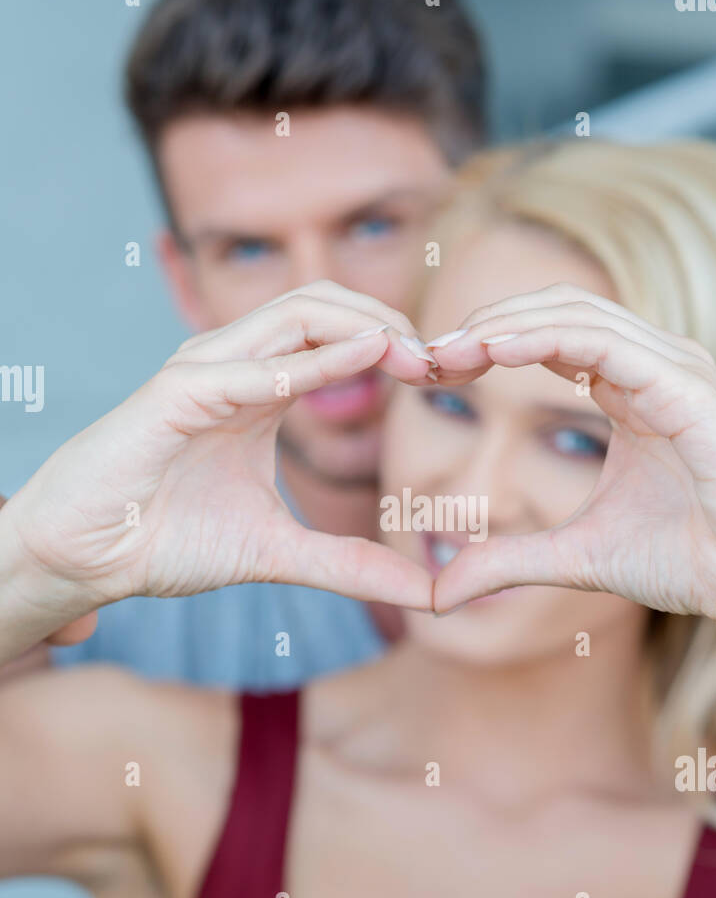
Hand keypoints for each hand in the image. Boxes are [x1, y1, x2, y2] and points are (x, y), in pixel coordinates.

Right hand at [0, 283, 434, 648]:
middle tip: (441, 362)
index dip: (395, 344)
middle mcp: (234, 362)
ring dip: (359, 328)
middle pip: (323, 303)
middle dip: (389, 323)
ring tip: (413, 355)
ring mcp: (203, 370)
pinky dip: (305, 365)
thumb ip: (351, 565)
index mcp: (260, 384)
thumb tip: (427, 594)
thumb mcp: (278, 551)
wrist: (87, 556)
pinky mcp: (173, 394)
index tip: (447, 377)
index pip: (337, 331)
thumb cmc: (167, 537)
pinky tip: (357, 362)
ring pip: (292, 315)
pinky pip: (248, 369)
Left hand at [430, 284, 715, 634]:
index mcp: (629, 390)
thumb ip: (506, 562)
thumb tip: (437, 594)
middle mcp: (652, 366)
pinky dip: (546, 337)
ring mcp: (673, 369)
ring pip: (575, 313)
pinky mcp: (686, 388)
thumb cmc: (688, 561)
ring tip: (447, 349)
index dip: (485, 344)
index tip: (429, 370)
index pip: (547, 336)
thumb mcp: (573, 559)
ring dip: (503, 324)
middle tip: (424, 353)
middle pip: (554, 310)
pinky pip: (606, 343)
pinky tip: (496, 351)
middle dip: (485, 325)